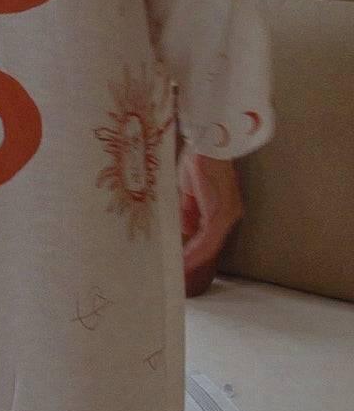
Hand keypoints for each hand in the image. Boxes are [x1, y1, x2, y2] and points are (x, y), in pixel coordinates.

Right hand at [178, 151, 243, 276]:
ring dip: (193, 258)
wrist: (205, 141)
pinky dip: (195, 251)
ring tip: (179, 268)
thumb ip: (189, 211)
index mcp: (223, 207)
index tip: (182, 259)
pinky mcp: (220, 213)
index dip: (196, 249)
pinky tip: (184, 259)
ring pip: (210, 245)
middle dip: (194, 257)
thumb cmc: (198, 159)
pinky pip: (207, 239)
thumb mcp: (190, 190)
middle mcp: (230, 214)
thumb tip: (187, 229)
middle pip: (211, 244)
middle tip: (179, 269)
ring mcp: (227, 214)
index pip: (210, 235)